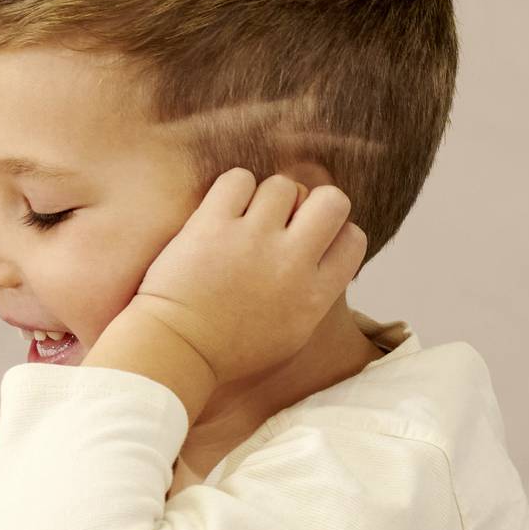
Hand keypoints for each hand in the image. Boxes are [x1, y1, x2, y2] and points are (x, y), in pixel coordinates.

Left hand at [96, 171, 366, 407]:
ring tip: (245, 220)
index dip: (334, 233)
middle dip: (312, 203)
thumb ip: (314, 293)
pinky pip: (239, 179)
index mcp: (315, 295)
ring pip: (283, 185)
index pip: (353, 239)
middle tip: (285, 220)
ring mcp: (253, 240)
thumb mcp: (292, 333)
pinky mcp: (213, 225)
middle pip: (332, 201)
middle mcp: (291, 263)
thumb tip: (322, 255)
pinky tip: (222, 212)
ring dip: (266, 198)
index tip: (310, 240)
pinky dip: (232, 189)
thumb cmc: (229, 348)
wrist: (175, 350)